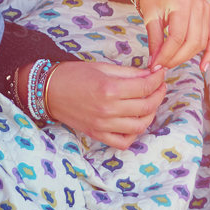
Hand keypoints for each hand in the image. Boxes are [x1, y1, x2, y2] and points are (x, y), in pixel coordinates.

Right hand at [40, 60, 165, 149]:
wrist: (49, 91)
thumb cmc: (74, 75)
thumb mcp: (102, 67)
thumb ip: (129, 72)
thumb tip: (151, 74)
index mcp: (109, 89)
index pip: (145, 87)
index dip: (157, 79)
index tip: (160, 73)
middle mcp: (108, 109)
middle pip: (146, 106)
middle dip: (158, 94)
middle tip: (159, 86)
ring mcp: (103, 125)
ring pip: (140, 126)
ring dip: (151, 114)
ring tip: (150, 102)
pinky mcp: (98, 134)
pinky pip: (123, 141)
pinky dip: (134, 134)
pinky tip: (135, 121)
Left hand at [138, 0, 209, 71]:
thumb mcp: (150, 15)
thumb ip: (154, 39)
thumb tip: (154, 62)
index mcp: (181, 4)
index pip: (177, 38)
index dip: (166, 55)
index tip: (155, 65)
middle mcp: (198, 6)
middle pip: (192, 42)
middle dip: (176, 58)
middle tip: (162, 65)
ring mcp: (207, 10)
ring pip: (202, 42)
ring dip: (188, 56)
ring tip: (172, 62)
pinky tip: (203, 66)